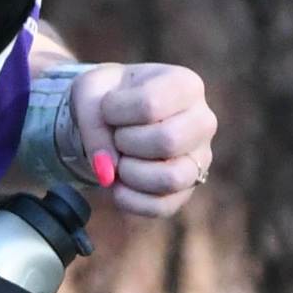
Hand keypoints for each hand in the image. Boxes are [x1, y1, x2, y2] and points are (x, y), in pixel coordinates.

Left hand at [62, 62, 214, 215]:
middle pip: (168, 141)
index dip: (114, 111)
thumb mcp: (89, 91)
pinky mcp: (185, 191)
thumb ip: (91, 121)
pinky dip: (130, 199)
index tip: (108, 108)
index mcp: (186, 85)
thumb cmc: (108, 98)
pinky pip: (162, 207)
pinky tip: (118, 184)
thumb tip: (107, 172)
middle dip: (125, 142)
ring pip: (171, 178)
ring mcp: (200, 159)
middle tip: (117, 136)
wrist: (112, 119)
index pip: (151, 103)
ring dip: (130, 172)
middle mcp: (203, 121)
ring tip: (120, 159)